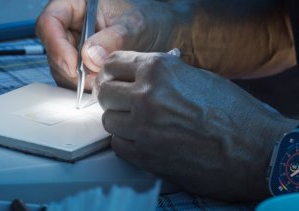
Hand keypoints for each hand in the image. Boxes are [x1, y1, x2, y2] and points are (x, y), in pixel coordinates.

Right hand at [36, 0, 185, 89]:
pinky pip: (72, 77)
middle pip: (53, 49)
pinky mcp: (79, 61)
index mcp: (75, 3)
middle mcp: (69, 23)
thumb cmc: (148, 20)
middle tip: (93, 80)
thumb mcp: (133, 26)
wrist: (162, 34)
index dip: (57, 46)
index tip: (75, 66)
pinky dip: (83, 85)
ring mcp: (72, 43)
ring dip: (77, 80)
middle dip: (71, 69)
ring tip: (101, 81)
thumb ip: (112, 40)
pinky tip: (100, 83)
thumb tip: (90, 58)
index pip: (49, 23)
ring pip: (60, 66)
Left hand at [94, 51, 298, 200]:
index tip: (115, 78)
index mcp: (160, 69)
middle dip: (113, 95)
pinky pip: (118, 144)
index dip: (114, 72)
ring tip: (139, 122)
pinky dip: (127, 142)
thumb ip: (164, 73)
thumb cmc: (234, 113)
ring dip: (120, 120)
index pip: (113, 63)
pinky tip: (144, 140)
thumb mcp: (198, 76)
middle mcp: (146, 96)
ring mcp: (143, 128)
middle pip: (104, 92)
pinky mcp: (144, 156)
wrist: (255, 150)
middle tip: (124, 101)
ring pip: (108, 120)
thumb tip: (144, 73)